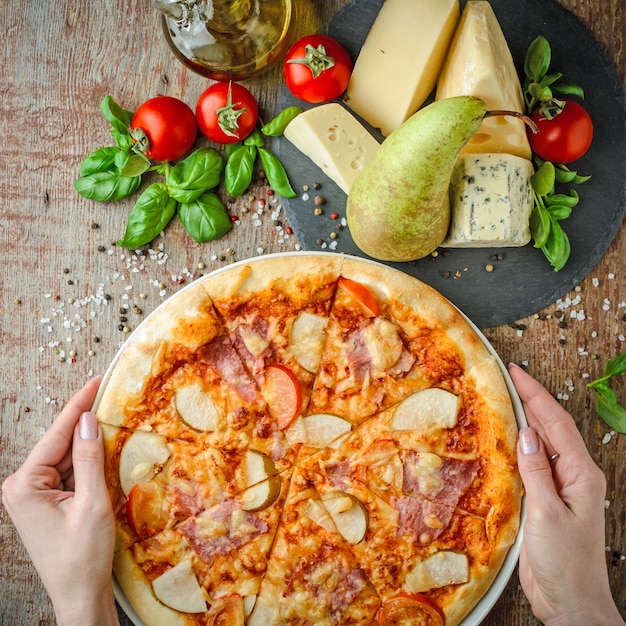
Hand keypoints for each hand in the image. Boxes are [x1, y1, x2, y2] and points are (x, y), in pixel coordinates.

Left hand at [2, 377, 119, 625]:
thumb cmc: (83, 556)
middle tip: (110, 397)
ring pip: (66, 458)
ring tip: (113, 420)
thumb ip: (88, 458)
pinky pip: (69, 473)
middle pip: (60, 444)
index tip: (95, 382)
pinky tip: (105, 450)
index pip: (56, 435)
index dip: (78, 406)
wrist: (80, 596)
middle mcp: (23, 487)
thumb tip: (88, 420)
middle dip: (85, 424)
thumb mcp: (91, 503)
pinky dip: (87, 462)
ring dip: (89, 444)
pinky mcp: (47, 503)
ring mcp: (34, 496)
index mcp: (24, 485)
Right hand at [509, 363, 624, 625]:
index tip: (516, 372)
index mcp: (581, 473)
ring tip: (504, 398)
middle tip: (507, 377)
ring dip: (525, 419)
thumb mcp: (548, 514)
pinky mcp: (546, 499)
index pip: (556, 423)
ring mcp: (560, 486)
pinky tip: (504, 439)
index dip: (535, 394)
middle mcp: (573, 475)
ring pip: (542, 443)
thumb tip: (527, 433)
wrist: (569, 601)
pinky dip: (518, 445)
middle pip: (551, 427)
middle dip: (531, 399)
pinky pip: (532, 463)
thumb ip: (537, 471)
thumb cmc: (565, 562)